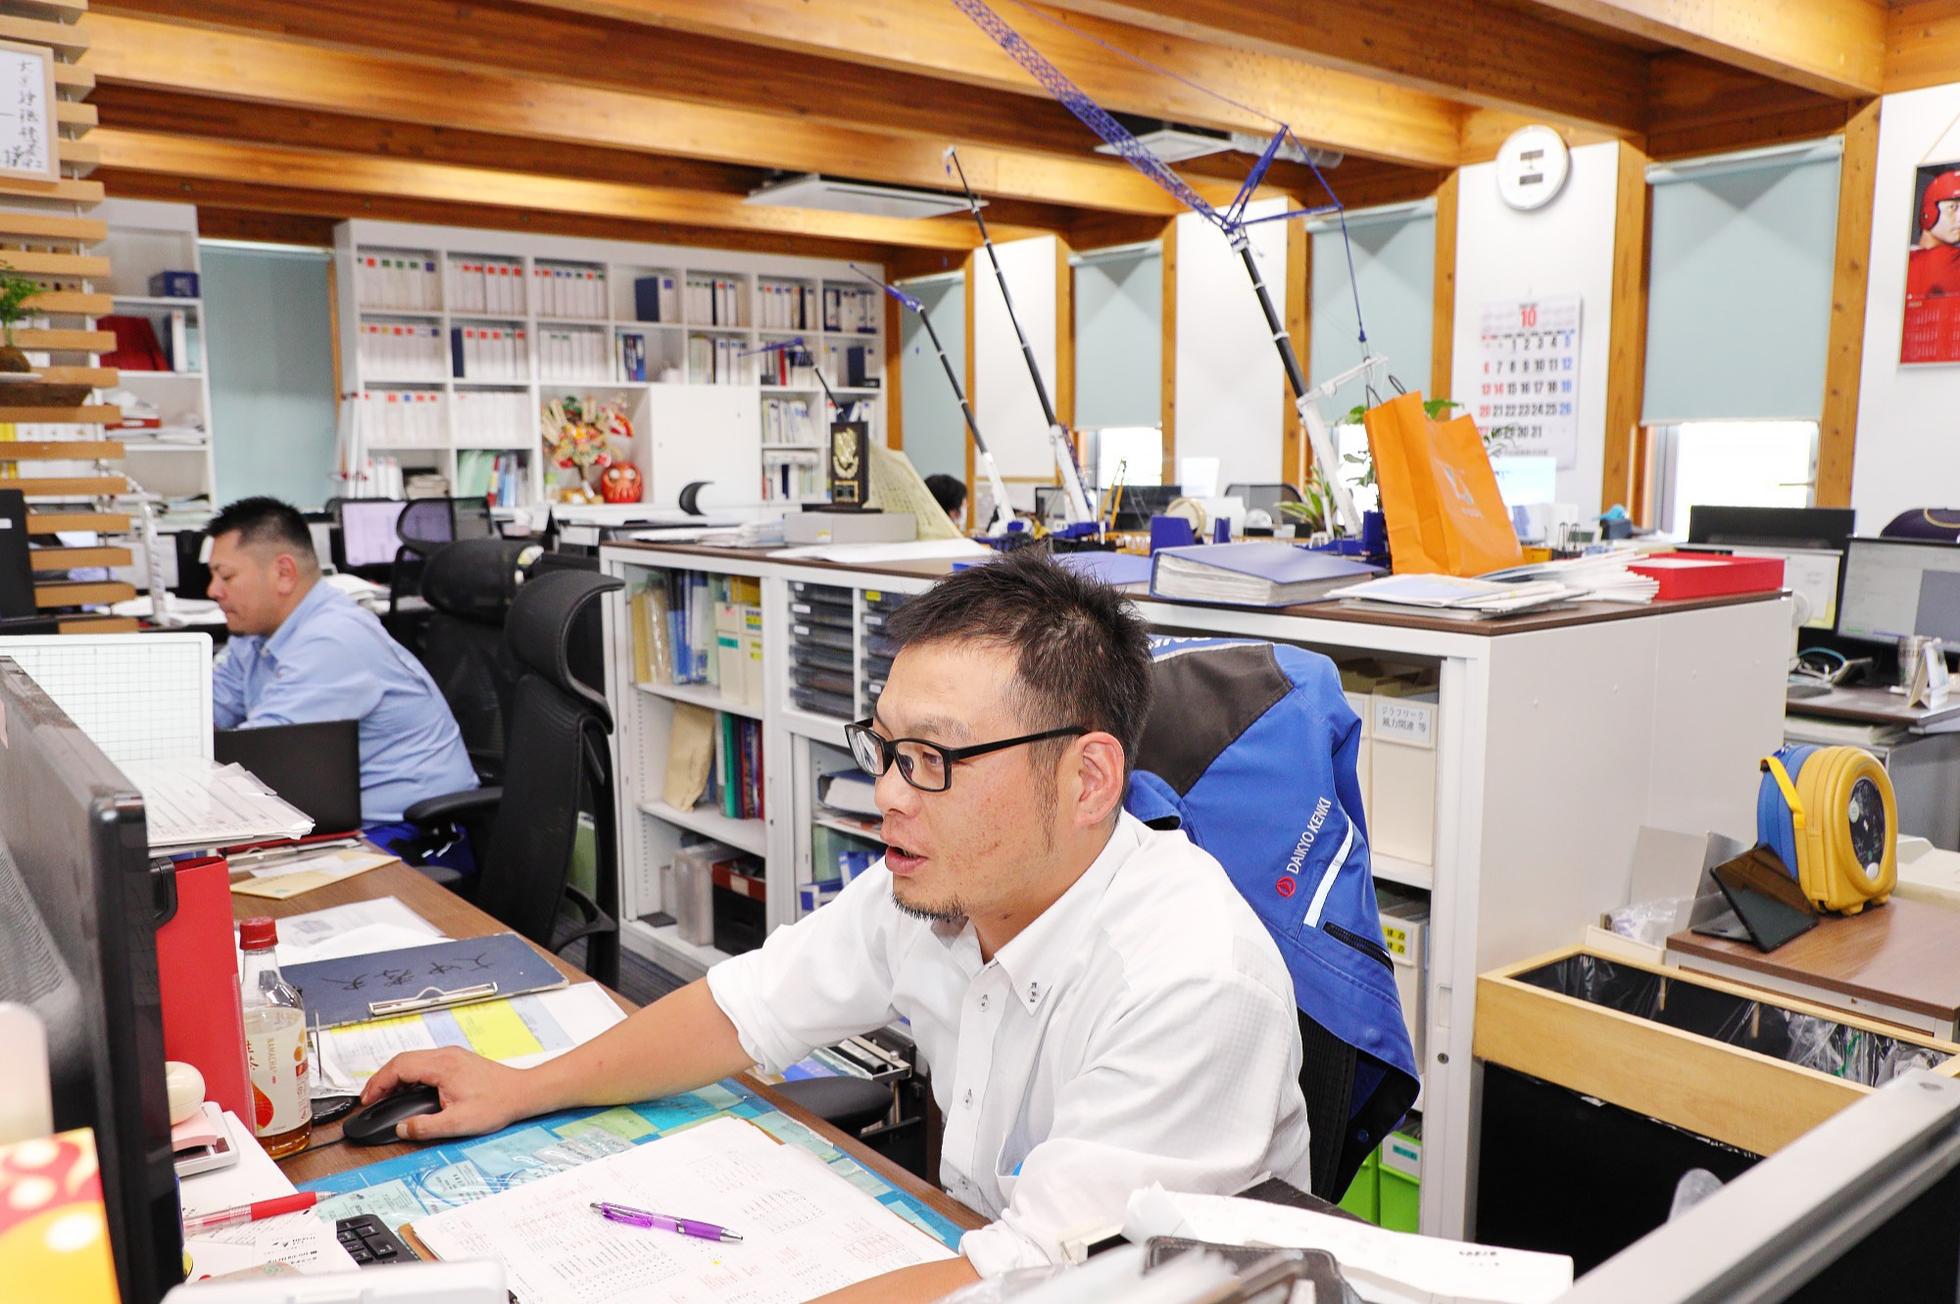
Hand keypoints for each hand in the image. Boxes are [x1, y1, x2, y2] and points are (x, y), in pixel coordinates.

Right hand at [358, 1047, 535, 1141]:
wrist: (522, 1093)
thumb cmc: (497, 1104)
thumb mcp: (458, 1123)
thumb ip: (426, 1127)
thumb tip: (402, 1128)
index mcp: (442, 1066)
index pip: (399, 1067)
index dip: (378, 1083)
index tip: (367, 1099)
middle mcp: (446, 1055)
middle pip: (403, 1060)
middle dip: (382, 1079)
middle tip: (370, 1099)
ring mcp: (452, 1056)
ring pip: (413, 1060)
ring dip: (396, 1077)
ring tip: (385, 1096)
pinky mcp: (457, 1061)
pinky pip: (425, 1063)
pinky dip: (410, 1075)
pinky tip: (408, 1091)